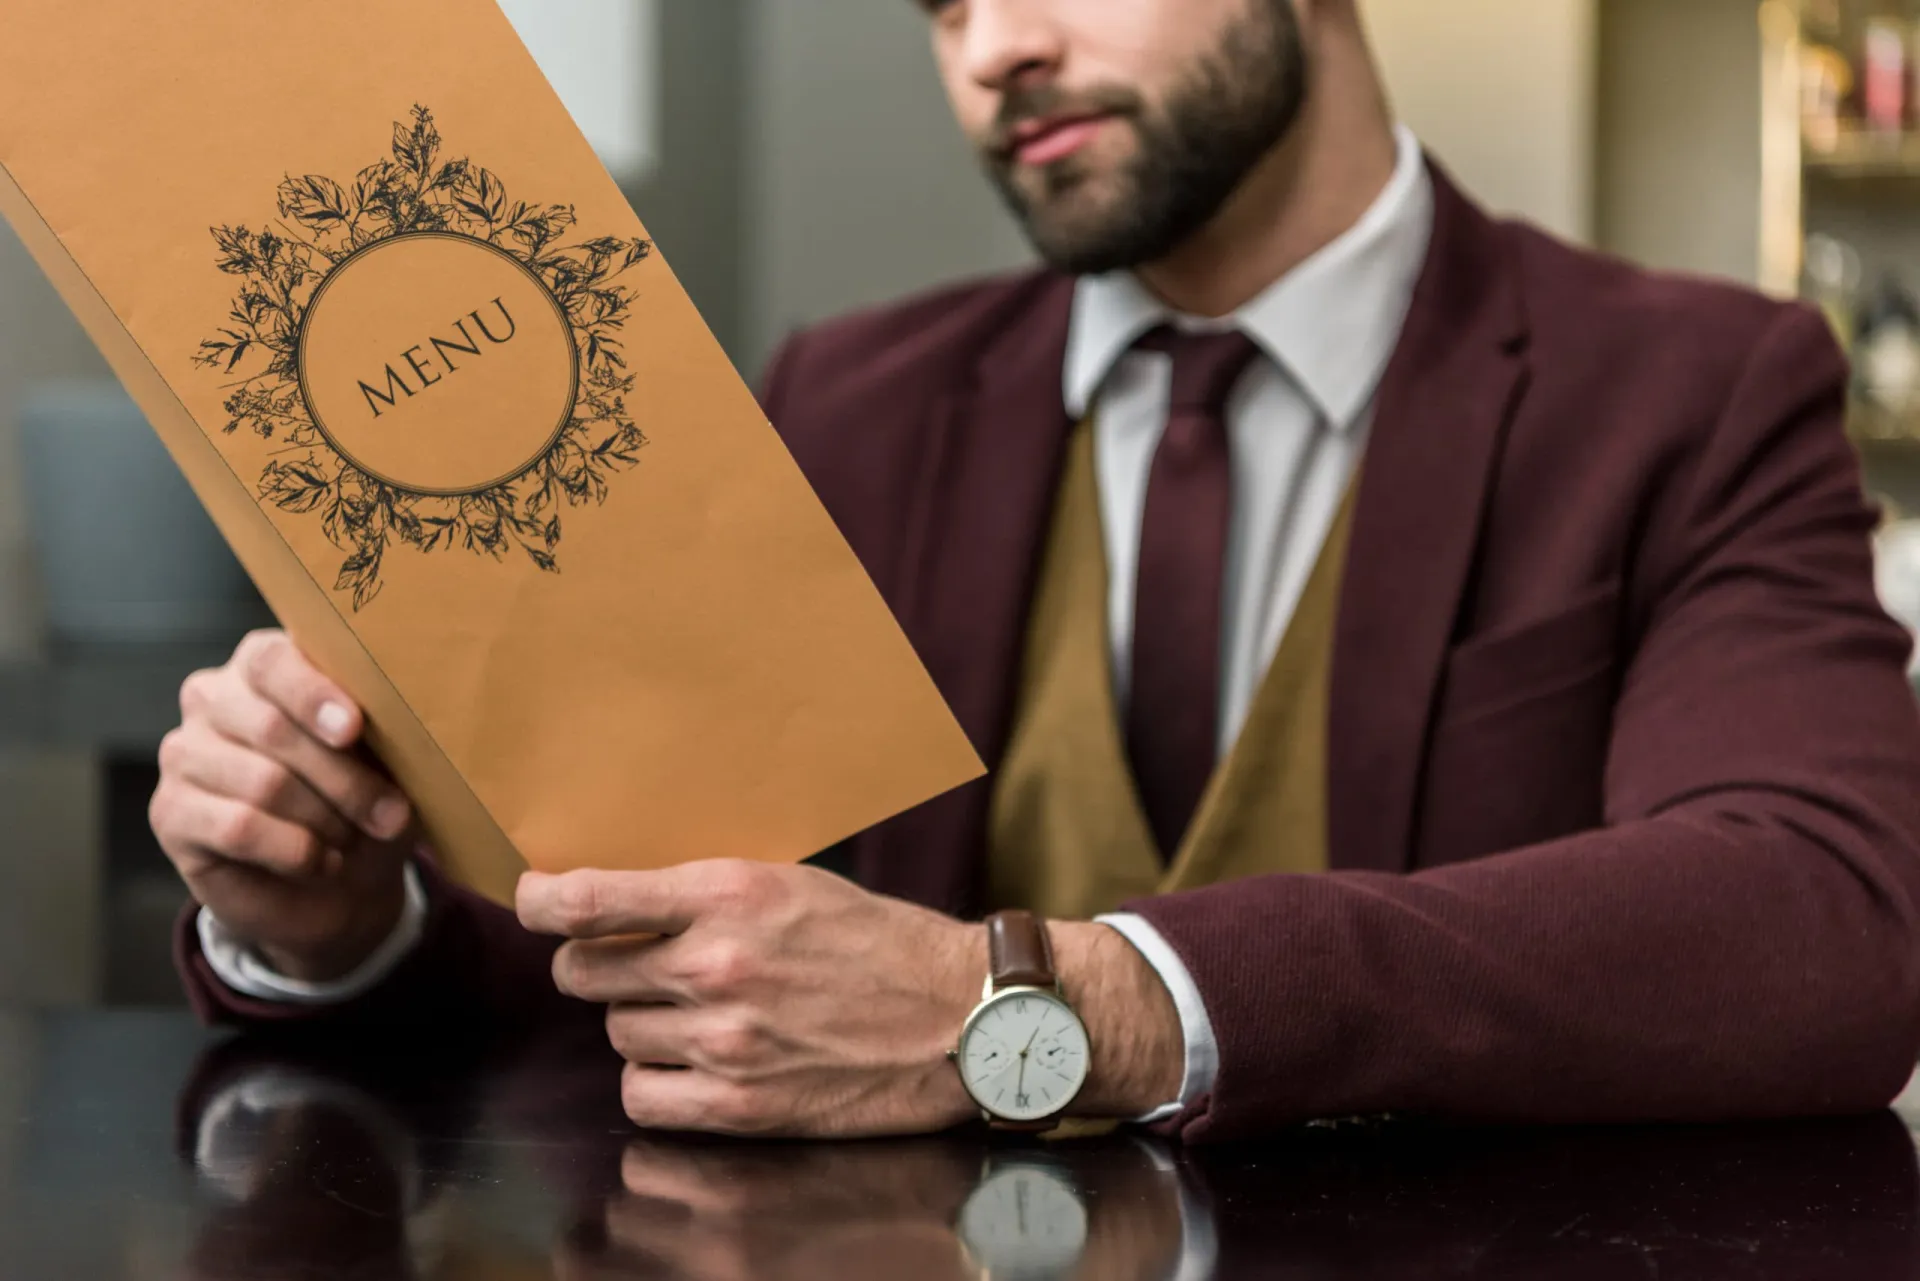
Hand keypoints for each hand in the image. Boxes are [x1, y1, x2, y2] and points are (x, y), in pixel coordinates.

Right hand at [150, 629, 414, 981]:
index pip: (272, 661)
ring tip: (353, 839)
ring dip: (325, 819)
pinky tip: (320, 861)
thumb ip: (381, 726)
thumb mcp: (385, 759)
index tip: (353, 729)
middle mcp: (213, 698)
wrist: (335, 882)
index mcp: (264, 665)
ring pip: (262, 783)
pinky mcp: (171, 811)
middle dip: (344, 779)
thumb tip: (405, 720)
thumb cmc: (362, 800)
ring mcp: (184, 753)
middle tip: (391, 815)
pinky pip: (239, 827)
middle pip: (273, 729)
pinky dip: (294, 850)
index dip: (313, 695)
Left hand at [517, 861, 1185, 1137]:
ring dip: (641, 1019)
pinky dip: (656, 1078)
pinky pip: (642, 1093)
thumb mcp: (796, 884)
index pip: (589, 901)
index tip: (532, 901)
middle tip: (638, 960)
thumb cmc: (885, 944)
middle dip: (599, 962)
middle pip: (584, 969)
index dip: (542, 901)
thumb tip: (623, 898)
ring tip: (697, 1010)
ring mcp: (726, 1040)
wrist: (964, 1017)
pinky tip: (692, 1060)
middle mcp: (718, 965)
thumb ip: (709, 893)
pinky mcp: (741, 1103)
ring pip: (616, 1029)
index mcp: (731, 894)